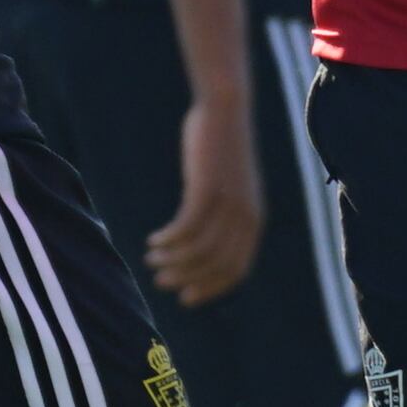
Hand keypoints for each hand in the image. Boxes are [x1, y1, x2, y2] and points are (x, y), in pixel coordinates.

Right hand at [142, 87, 265, 306]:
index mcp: (254, 221)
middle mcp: (245, 217)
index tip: (185, 297)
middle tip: (160, 281)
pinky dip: (168, 240)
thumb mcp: (229, 186)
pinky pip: (185, 229)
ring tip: (151, 259)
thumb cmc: (222, 148)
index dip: (210, 289)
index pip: (236, 271)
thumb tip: (205, 240)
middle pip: (214, 265)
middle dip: (186, 278)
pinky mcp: (207, 190)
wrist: (225, 110)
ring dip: (171, 260)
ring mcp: (227, 204)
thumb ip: (224, 213)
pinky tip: (154, 239)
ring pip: (197, 250)